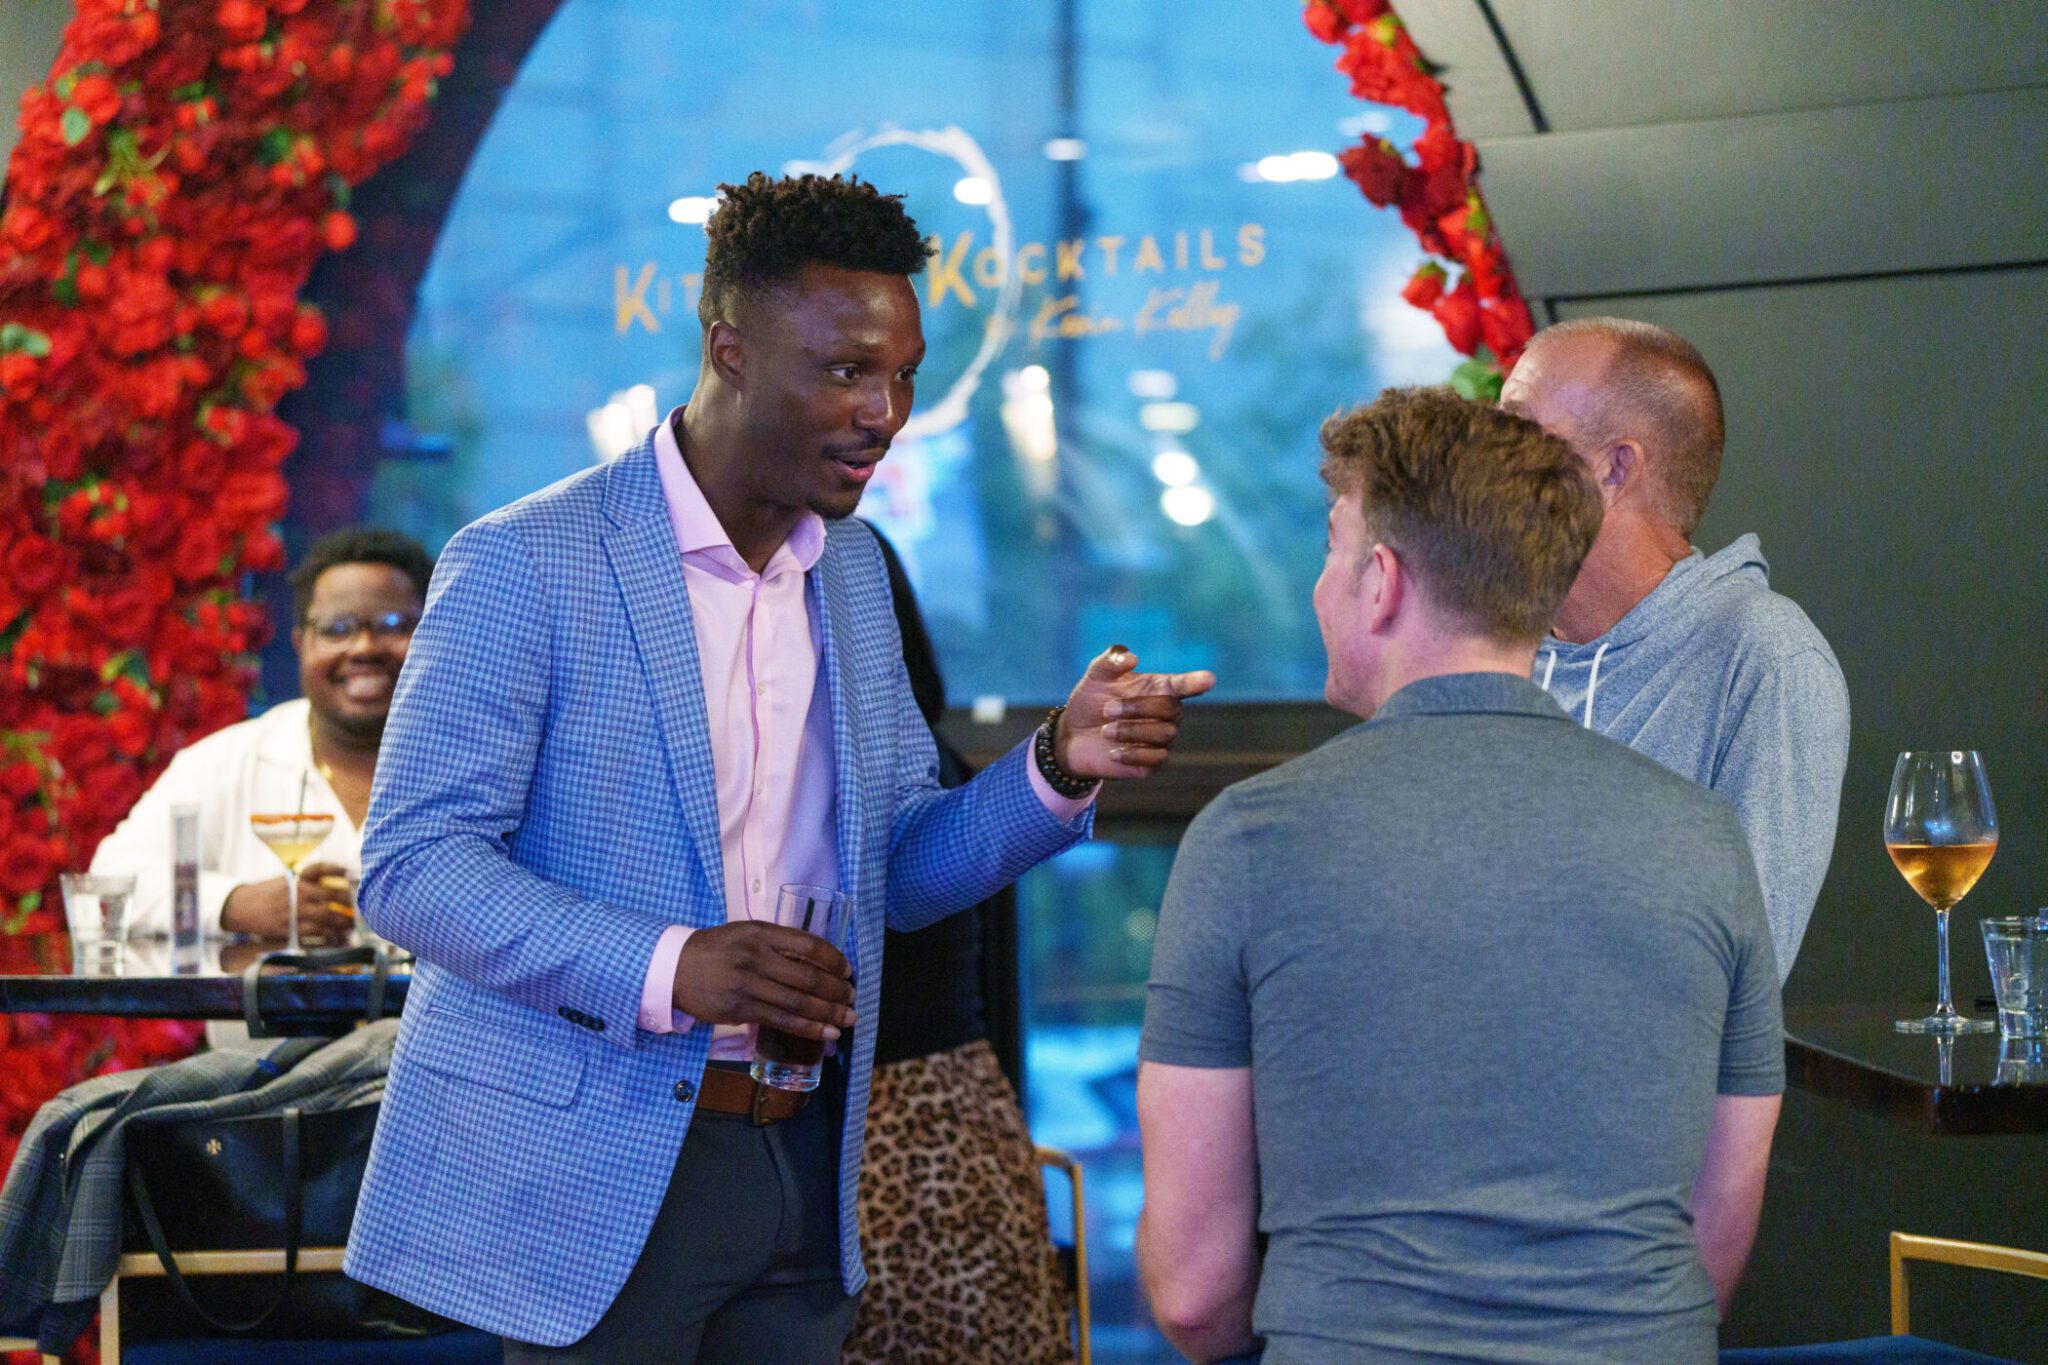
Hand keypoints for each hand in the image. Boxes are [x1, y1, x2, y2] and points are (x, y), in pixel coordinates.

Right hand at [220, 862, 356, 942]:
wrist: (241, 907)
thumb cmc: (268, 893)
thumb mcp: (285, 880)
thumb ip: (307, 882)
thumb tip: (337, 884)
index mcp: (296, 878)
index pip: (320, 868)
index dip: (337, 869)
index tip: (350, 871)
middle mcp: (297, 892)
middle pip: (330, 894)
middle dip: (349, 901)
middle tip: (363, 905)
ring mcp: (294, 910)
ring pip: (326, 915)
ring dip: (343, 921)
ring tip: (354, 923)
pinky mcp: (290, 927)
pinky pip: (315, 932)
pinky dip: (329, 934)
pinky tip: (339, 936)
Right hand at [672, 921, 856, 1041]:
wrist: (674, 968)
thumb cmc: (716, 950)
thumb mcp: (745, 933)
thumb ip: (777, 944)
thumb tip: (816, 963)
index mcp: (761, 933)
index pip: (808, 944)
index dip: (833, 959)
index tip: (847, 970)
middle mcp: (756, 957)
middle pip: (808, 976)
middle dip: (836, 991)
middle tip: (852, 998)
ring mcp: (748, 985)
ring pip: (798, 1002)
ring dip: (829, 1014)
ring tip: (848, 1019)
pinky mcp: (740, 1010)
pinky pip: (781, 1021)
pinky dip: (808, 1029)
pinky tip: (825, 1034)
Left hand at [1057, 645, 1216, 779]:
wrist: (1073, 736)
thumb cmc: (1090, 702)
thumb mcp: (1095, 677)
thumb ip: (1110, 661)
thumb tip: (1132, 658)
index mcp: (1158, 688)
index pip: (1184, 685)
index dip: (1196, 682)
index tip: (1208, 679)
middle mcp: (1166, 713)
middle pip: (1171, 709)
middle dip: (1138, 708)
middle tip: (1107, 710)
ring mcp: (1162, 739)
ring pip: (1164, 734)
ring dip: (1131, 731)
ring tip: (1105, 730)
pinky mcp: (1153, 763)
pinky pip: (1156, 759)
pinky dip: (1132, 754)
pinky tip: (1112, 751)